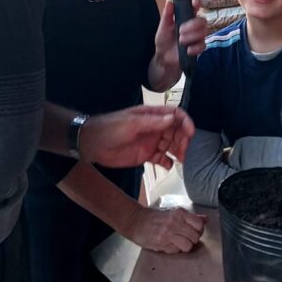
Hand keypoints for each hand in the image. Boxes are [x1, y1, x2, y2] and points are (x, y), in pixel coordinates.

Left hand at [78, 105, 194, 169]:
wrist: (92, 144)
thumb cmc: (109, 128)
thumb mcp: (131, 123)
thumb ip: (152, 122)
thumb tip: (172, 118)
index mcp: (151, 115)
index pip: (175, 115)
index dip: (185, 122)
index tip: (190, 133)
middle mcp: (154, 127)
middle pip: (176, 131)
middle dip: (183, 139)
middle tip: (184, 151)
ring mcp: (151, 142)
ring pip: (172, 145)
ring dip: (179, 151)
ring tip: (181, 160)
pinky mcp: (146, 155)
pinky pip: (163, 158)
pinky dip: (169, 162)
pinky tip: (169, 166)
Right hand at [124, 205, 206, 253]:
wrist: (136, 221)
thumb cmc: (154, 216)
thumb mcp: (173, 212)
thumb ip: (190, 217)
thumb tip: (205, 219)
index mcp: (179, 213)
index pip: (199, 224)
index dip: (199, 230)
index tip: (195, 231)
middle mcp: (175, 222)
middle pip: (195, 236)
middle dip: (193, 239)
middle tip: (186, 237)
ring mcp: (168, 234)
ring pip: (188, 246)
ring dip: (185, 246)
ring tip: (178, 242)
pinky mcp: (162, 244)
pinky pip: (176, 251)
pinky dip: (175, 250)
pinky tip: (169, 244)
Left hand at [150, 0, 206, 90]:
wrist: (163, 58)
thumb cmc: (164, 40)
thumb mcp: (163, 27)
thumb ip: (167, 15)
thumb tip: (170, 2)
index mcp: (186, 18)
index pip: (194, 8)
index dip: (197, 4)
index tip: (195, 3)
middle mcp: (194, 26)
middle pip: (203, 20)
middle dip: (192, 25)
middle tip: (180, 31)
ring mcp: (198, 37)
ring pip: (204, 32)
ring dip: (192, 36)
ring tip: (181, 41)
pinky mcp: (199, 48)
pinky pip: (203, 46)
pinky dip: (195, 48)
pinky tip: (187, 50)